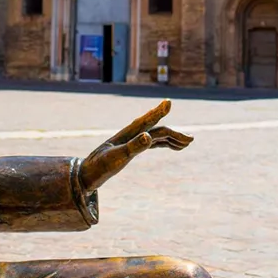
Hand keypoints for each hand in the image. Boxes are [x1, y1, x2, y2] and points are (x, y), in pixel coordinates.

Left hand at [78, 100, 192, 192]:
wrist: (86, 175)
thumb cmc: (99, 167)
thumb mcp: (117, 158)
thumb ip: (133, 147)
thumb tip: (149, 137)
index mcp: (128, 134)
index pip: (147, 121)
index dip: (159, 112)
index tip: (169, 103)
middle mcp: (132, 135)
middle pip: (157, 130)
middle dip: (175, 133)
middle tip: (191, 140)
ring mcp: (133, 141)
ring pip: (157, 136)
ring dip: (172, 138)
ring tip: (187, 143)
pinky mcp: (132, 148)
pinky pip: (152, 143)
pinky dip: (164, 144)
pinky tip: (172, 147)